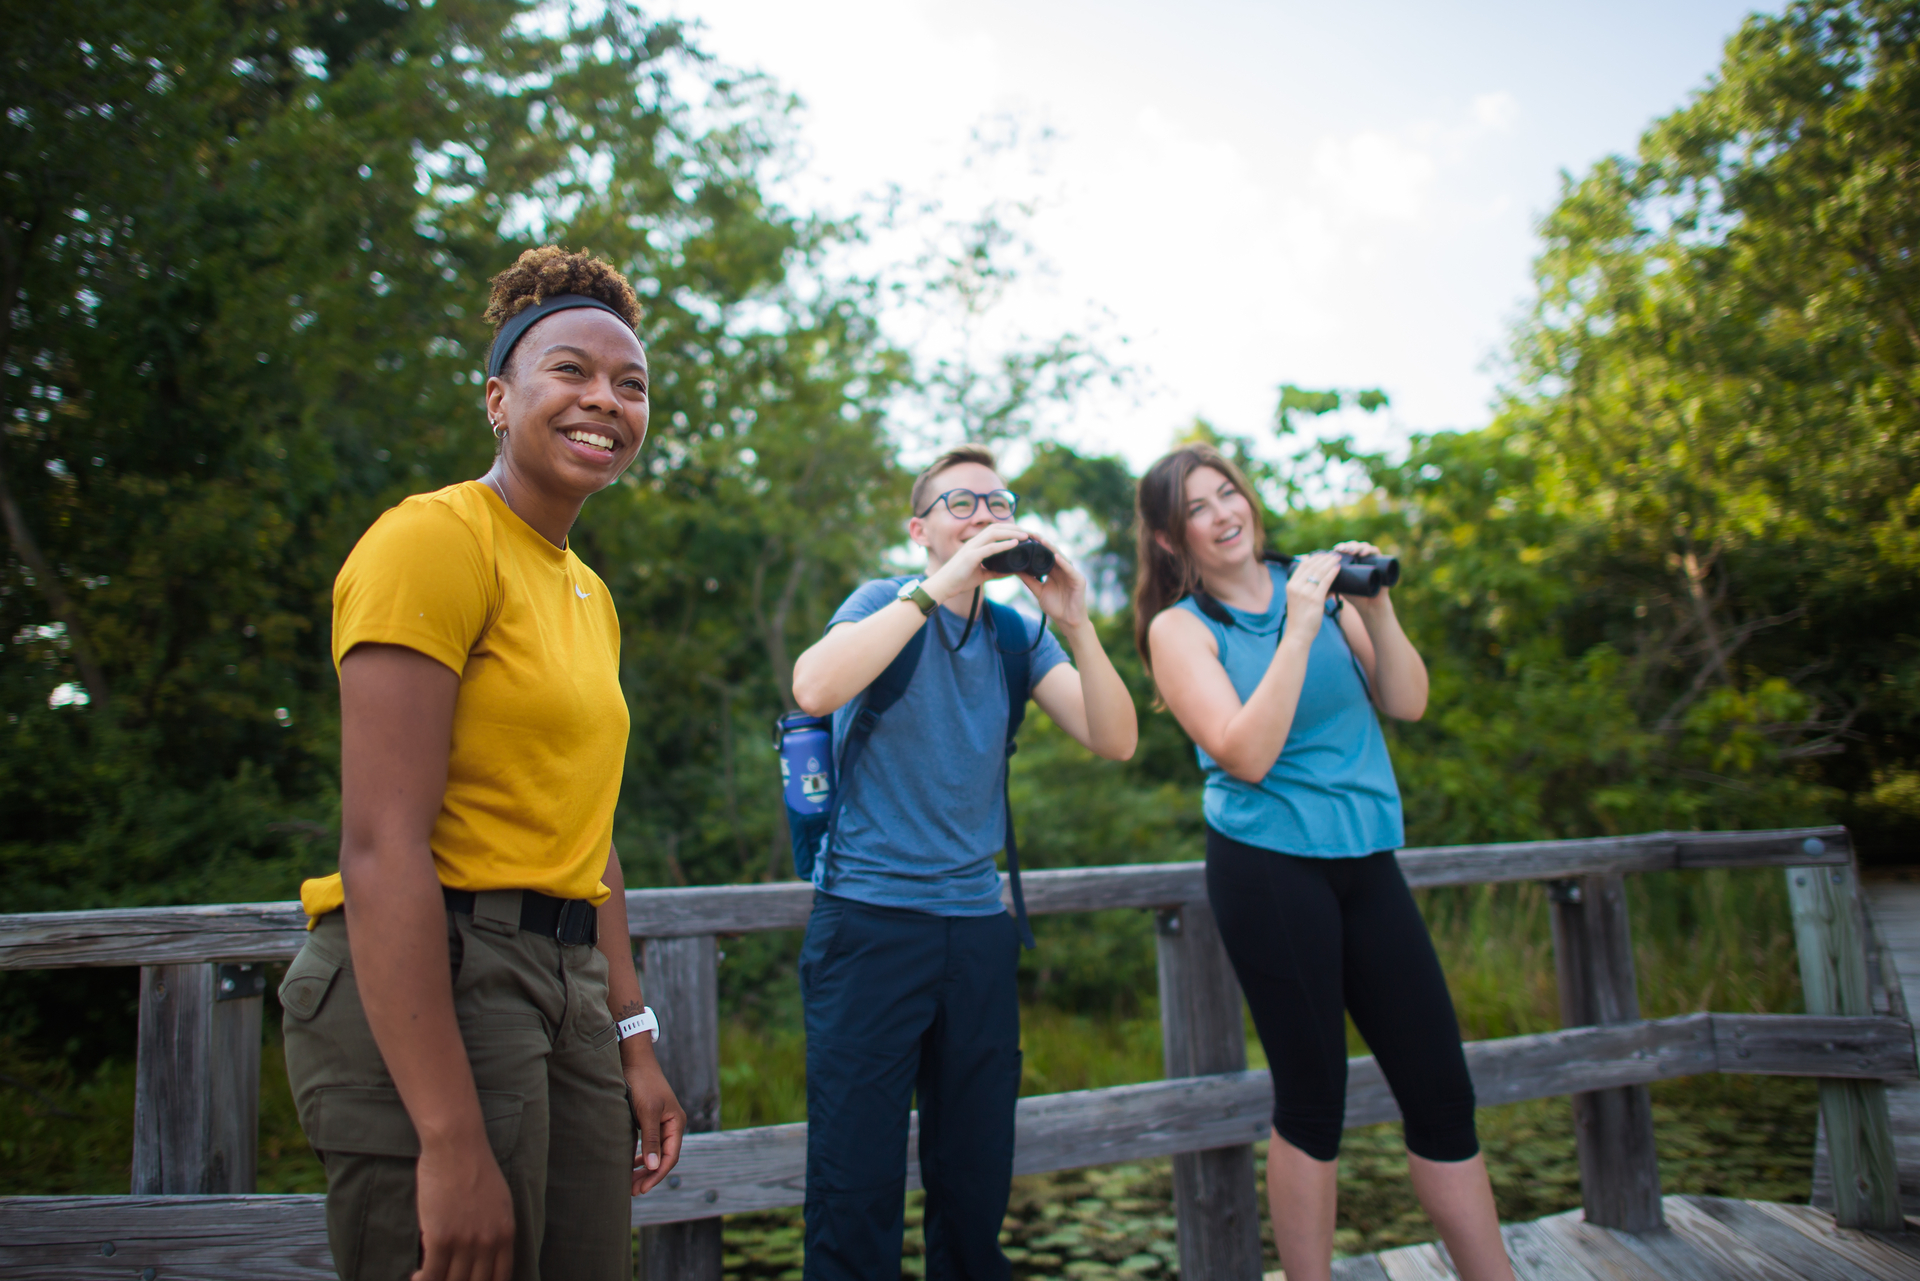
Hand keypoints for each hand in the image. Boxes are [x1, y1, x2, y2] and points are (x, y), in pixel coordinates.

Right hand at [412, 1134, 514, 1280]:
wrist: (456, 1146)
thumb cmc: (474, 1168)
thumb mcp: (500, 1201)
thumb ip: (496, 1229)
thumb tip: (488, 1253)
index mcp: (506, 1233)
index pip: (500, 1278)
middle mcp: (489, 1241)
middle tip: (446, 1279)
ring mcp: (466, 1241)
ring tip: (427, 1279)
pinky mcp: (441, 1238)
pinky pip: (432, 1275)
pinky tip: (417, 1277)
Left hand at [622, 1043, 686, 1195]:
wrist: (634, 1060)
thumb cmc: (643, 1084)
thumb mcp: (647, 1113)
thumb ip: (650, 1140)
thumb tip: (652, 1166)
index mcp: (676, 1123)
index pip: (670, 1157)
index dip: (656, 1175)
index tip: (642, 1188)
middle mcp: (671, 1125)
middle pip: (663, 1157)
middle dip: (649, 1175)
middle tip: (633, 1191)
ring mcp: (660, 1122)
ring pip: (654, 1152)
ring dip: (643, 1168)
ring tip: (630, 1183)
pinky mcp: (649, 1120)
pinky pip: (647, 1144)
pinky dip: (639, 1156)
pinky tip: (630, 1164)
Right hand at [922, 522, 1028, 602]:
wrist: (942, 587)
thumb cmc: (959, 581)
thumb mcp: (980, 576)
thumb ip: (994, 572)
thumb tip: (1010, 572)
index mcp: (975, 545)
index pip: (994, 530)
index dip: (1010, 529)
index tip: (1024, 534)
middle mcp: (973, 543)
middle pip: (996, 528)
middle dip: (1014, 528)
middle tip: (1029, 533)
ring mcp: (971, 549)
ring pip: (994, 533)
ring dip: (1012, 533)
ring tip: (1026, 536)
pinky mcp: (970, 558)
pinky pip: (990, 548)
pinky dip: (1003, 545)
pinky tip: (1015, 544)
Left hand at [1015, 531, 1089, 631]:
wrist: (1068, 622)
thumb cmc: (1056, 607)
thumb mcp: (1038, 591)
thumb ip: (1028, 580)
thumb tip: (1015, 569)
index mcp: (1054, 570)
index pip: (1043, 554)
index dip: (1034, 546)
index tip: (1022, 538)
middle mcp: (1063, 569)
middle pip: (1052, 552)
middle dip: (1041, 542)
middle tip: (1029, 533)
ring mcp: (1072, 573)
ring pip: (1061, 557)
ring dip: (1051, 548)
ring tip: (1041, 540)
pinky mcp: (1079, 580)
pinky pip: (1070, 569)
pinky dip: (1063, 563)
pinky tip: (1056, 556)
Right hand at [1284, 550, 1344, 640]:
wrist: (1298, 635)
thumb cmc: (1300, 619)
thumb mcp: (1299, 600)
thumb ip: (1310, 590)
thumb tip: (1328, 583)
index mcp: (1290, 585)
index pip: (1302, 565)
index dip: (1314, 558)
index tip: (1323, 554)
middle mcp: (1296, 587)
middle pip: (1312, 566)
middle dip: (1324, 558)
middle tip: (1334, 554)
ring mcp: (1305, 593)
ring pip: (1319, 572)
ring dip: (1329, 563)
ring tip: (1338, 558)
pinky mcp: (1314, 600)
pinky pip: (1325, 582)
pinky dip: (1332, 573)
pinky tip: (1338, 568)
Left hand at [1331, 540, 1390, 609]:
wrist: (1369, 607)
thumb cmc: (1353, 596)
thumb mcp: (1338, 586)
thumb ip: (1324, 578)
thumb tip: (1308, 568)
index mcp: (1352, 561)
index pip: (1345, 548)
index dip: (1338, 547)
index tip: (1331, 551)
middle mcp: (1361, 558)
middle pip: (1354, 545)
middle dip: (1346, 546)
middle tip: (1340, 550)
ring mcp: (1371, 559)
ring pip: (1364, 546)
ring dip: (1356, 546)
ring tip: (1350, 551)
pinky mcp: (1381, 563)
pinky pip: (1376, 551)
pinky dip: (1370, 549)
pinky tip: (1362, 553)